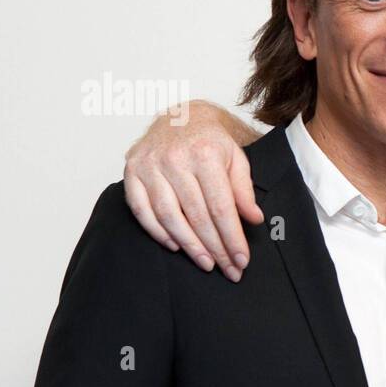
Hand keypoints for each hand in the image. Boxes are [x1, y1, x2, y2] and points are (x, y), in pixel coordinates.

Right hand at [123, 100, 262, 280]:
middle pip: (196, 215)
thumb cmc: (211, 142)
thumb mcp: (236, 159)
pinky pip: (141, 210)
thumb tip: (254, 219)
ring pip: (168, 216)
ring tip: (205, 263)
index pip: (220, 206)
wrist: (181, 117)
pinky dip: (158, 232)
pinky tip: (175, 246)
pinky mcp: (131, 171)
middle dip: (214, 247)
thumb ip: (244, 190)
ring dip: (188, 245)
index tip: (241, 260)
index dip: (231, 237)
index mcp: (205, 154)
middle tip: (227, 269)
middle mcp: (174, 159)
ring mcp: (149, 165)